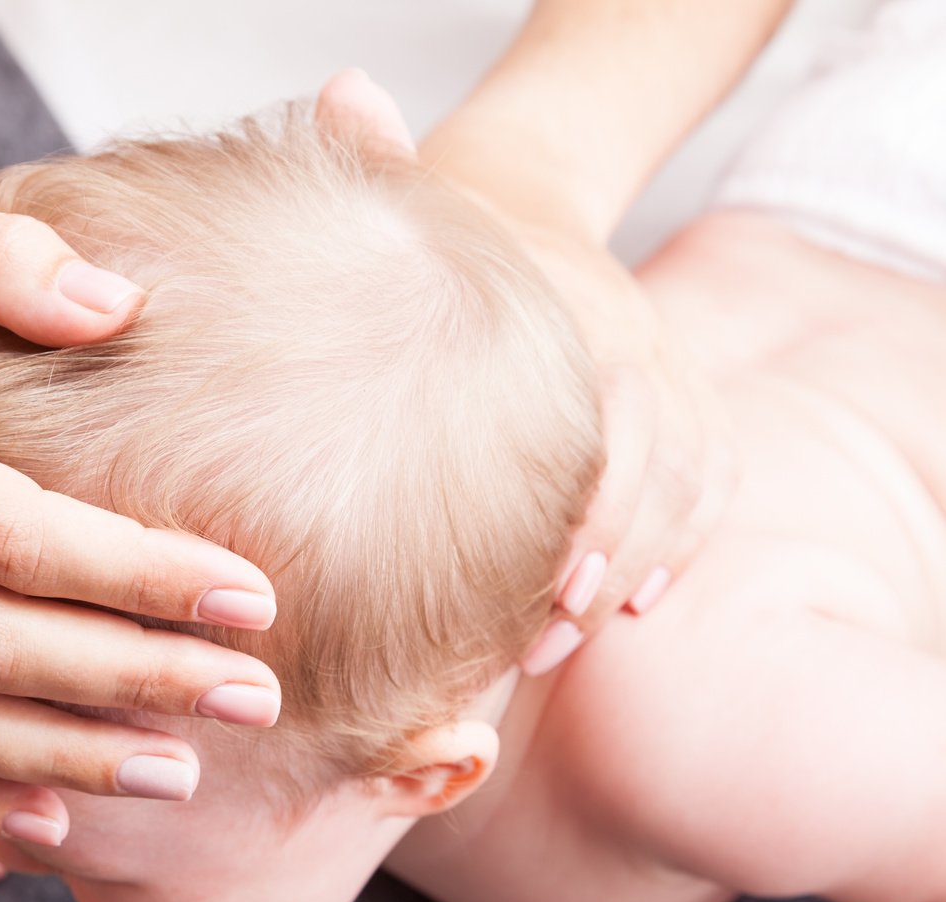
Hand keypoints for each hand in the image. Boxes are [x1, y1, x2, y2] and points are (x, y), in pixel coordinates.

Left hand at [322, 70, 736, 675]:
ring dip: (639, 569)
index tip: (546, 594)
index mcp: (575, 301)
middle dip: (602, 566)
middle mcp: (636, 336)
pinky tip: (637, 602)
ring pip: (690, 481)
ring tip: (564, 641)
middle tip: (531, 649)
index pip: (607, 419)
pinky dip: (687, 540)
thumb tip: (342, 95)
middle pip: (651, 466)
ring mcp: (668, 366)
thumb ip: (375, 156)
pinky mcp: (686, 394)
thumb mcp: (413, 184)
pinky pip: (716, 473)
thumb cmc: (452, 214)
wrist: (526, 184)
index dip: (590, 515)